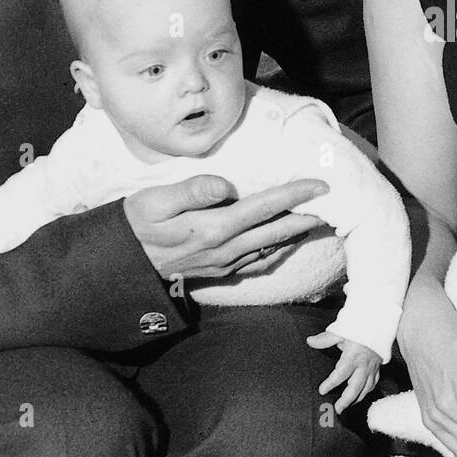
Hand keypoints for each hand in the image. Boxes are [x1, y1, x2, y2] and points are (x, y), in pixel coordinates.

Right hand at [124, 175, 328, 281]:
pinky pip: (259, 262)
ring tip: (319, 218)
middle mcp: (225, 249)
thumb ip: (191, 191)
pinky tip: (286, 242)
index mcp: (212, 228)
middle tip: (335, 202)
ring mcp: (224, 264)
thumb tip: (225, 185)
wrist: (120, 263)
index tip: (321, 184)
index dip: (295, 195)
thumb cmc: (135, 224)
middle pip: (277, 231)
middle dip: (308, 216)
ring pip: (272, 248)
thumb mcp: (154, 201)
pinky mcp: (221, 272)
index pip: (264, 207)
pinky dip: (279, 250)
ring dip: (297, 234)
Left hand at [307, 332, 381, 412]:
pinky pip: (373, 385)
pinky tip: (358, 397)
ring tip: (345, 407)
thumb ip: (325, 339)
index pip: (341, 373)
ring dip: (355, 400)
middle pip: (356, 387)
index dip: (331, 383)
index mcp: (354, 356)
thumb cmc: (359, 329)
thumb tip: (309, 341)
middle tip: (336, 409)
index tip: (322, 390)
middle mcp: (364, 365)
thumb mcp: (341, 331)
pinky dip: (365, 393)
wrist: (380, 326)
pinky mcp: (377, 370)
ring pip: (366, 389)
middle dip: (346, 400)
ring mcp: (372, 369)